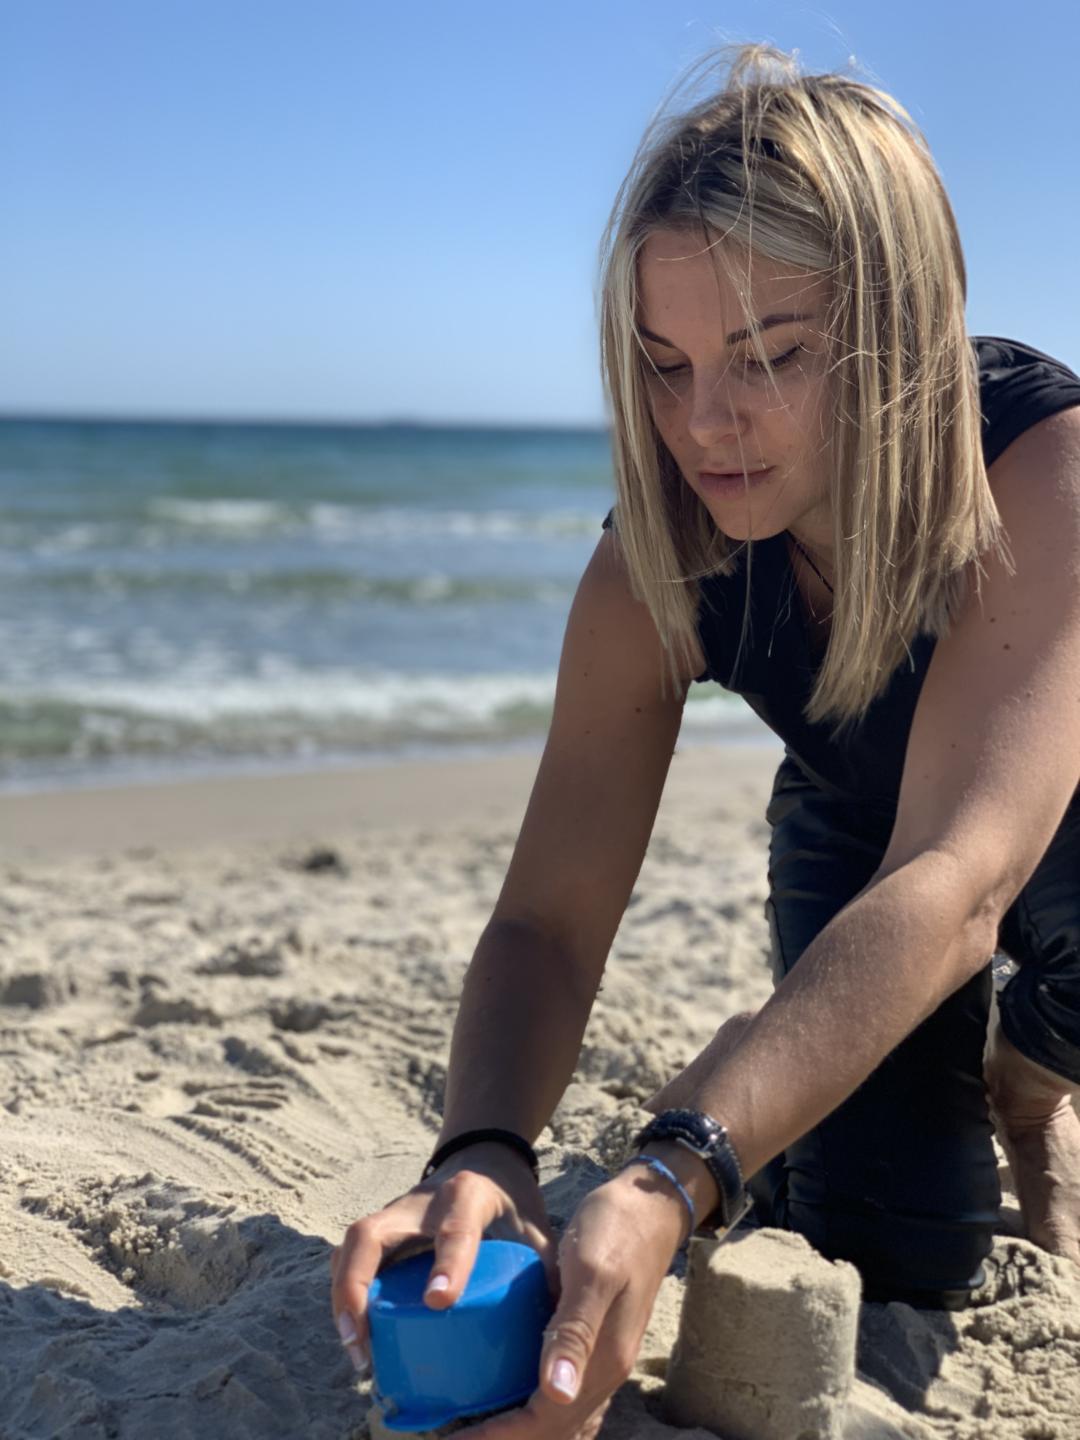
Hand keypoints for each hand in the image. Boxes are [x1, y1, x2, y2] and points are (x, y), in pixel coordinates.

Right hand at [330, 1141, 559, 1373]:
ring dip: (345, 1297)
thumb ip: (546, 1272)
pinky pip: (350, 1257)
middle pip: (370, 1234)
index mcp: (468, 1195)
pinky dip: (347, 1294)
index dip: (446, 1263)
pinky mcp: (381, 1228)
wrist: (485, 1157)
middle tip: (363, 1341)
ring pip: (352, 1246)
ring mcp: (394, 1212)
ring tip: (357, 1350)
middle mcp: (420, 1201)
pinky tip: (356, 1335)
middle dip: (358, 1287)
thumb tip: (561, 1337)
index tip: (438, 1302)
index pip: (453, 1227)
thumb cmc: (513, 1201)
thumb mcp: (536, 1227)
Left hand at [458, 1163, 686, 1438]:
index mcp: (602, 1359)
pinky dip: (539, 1409)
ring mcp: (605, 1357)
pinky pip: (568, 1395)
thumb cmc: (617, 1228)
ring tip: (479, 1423)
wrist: (650, 1207)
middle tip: (455, 1434)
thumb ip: (575, 1330)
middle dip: (505, 1437)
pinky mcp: (599, 1342)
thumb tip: (558, 1394)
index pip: (545, 1420)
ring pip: (561, 1417)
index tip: (456, 1437)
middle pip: (552, 1428)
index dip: (500, 1435)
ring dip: (522, 1428)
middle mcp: (605, 1369)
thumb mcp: (591, 1270)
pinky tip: (516, 1400)